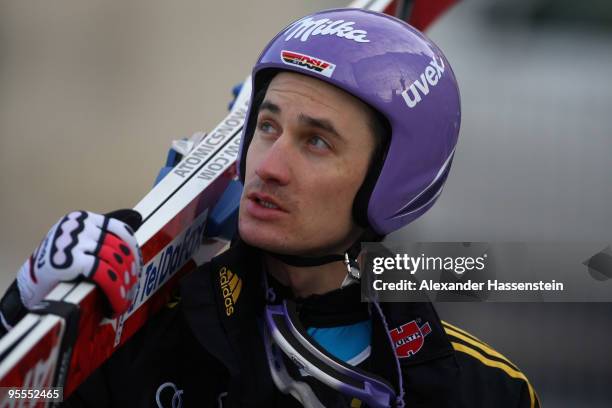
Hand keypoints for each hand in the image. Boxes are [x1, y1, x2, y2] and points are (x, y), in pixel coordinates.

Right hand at [16, 210, 142, 316]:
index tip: (137, 267)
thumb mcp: (78, 239)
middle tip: (133, 287)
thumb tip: (139, 218)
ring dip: (125, 283)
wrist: (29, 283)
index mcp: (82, 218)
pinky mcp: (72, 260)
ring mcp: (75, 241)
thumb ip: (102, 232)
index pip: (120, 230)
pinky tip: (117, 303)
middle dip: (131, 270)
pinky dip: (115, 291)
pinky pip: (105, 274)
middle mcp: (80, 225)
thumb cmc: (59, 263)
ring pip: (115, 262)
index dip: (134, 250)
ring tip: (126, 298)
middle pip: (119, 248)